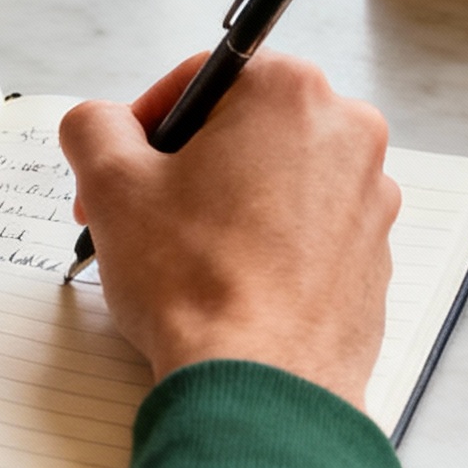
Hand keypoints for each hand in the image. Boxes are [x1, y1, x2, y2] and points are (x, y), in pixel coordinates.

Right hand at [59, 55, 398, 408]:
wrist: (260, 387)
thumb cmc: (195, 283)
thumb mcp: (112, 185)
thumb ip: (93, 127)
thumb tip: (100, 123)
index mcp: (290, 93)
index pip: (199, 79)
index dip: (144, 123)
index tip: (121, 165)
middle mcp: (348, 134)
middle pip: (241, 129)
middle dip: (184, 167)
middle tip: (139, 215)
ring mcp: (370, 200)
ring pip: (275, 181)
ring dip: (223, 206)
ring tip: (180, 259)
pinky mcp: (374, 258)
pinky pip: (305, 233)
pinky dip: (264, 248)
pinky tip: (225, 287)